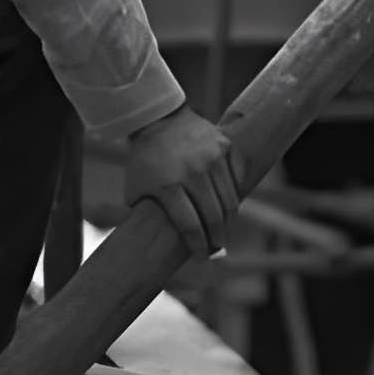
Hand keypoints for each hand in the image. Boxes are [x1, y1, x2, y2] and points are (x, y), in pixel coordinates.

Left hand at [124, 102, 240, 256]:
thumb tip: (152, 247)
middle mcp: (193, 172)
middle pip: (214, 217)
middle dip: (217, 238)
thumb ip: (145, 215)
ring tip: (223, 230)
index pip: (191, 226)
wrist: (158, 118)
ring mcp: (212, 158)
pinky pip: (236, 178)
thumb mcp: (137, 190)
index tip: (202, 255)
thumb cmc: (144, 160)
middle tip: (216, 248)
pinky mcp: (224, 146)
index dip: (199, 245)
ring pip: (229, 200)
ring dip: (228, 220)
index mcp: (168, 186)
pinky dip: (234, 193)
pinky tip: (228, 204)